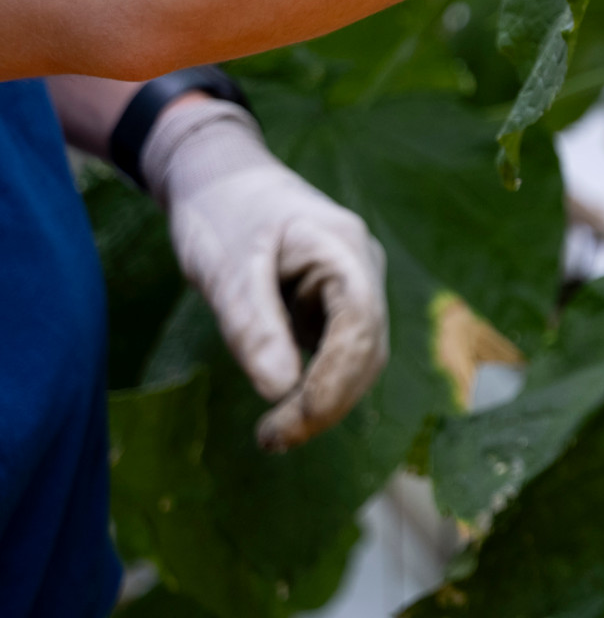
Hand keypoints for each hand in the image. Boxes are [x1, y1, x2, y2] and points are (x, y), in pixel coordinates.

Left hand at [146, 98, 388, 450]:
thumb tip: (279, 390)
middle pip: (367, 349)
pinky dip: (317, 384)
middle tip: (271, 439)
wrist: (221, 178)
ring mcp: (352, 286)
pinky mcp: (335, 302)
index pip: (359, 327)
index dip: (333, 382)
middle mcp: (361, 269)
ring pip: (358, 356)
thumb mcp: (226, 268)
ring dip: (324, 399)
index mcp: (344, 250)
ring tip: (273, 433)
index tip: (288, 422)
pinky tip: (283, 404)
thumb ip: (253, 325)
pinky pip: (339, 351)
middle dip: (327, 401)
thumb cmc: (222, 215)